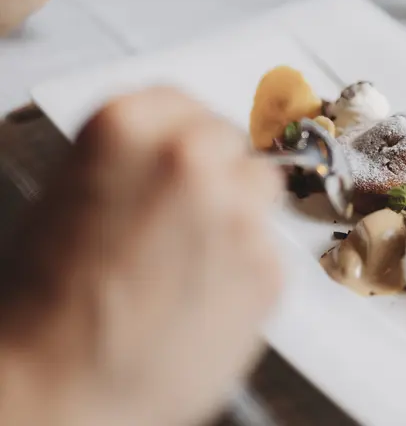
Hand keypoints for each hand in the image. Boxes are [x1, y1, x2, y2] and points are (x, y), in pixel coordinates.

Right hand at [0, 89, 282, 425]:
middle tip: (183, 221)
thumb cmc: (50, 305)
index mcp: (129, 123)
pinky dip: (246, 272)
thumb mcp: (72, 193)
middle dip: (215, 174)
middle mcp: (190, 153)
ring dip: (238, 216)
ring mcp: (236, 207)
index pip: (183, 102)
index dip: (183, 136)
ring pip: (260, 189)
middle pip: (230, 141)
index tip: (181, 159)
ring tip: (189, 265)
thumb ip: (134, 156)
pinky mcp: (267, 265)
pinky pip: (268, 251)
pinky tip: (201, 299)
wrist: (57, 391)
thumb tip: (173, 146)